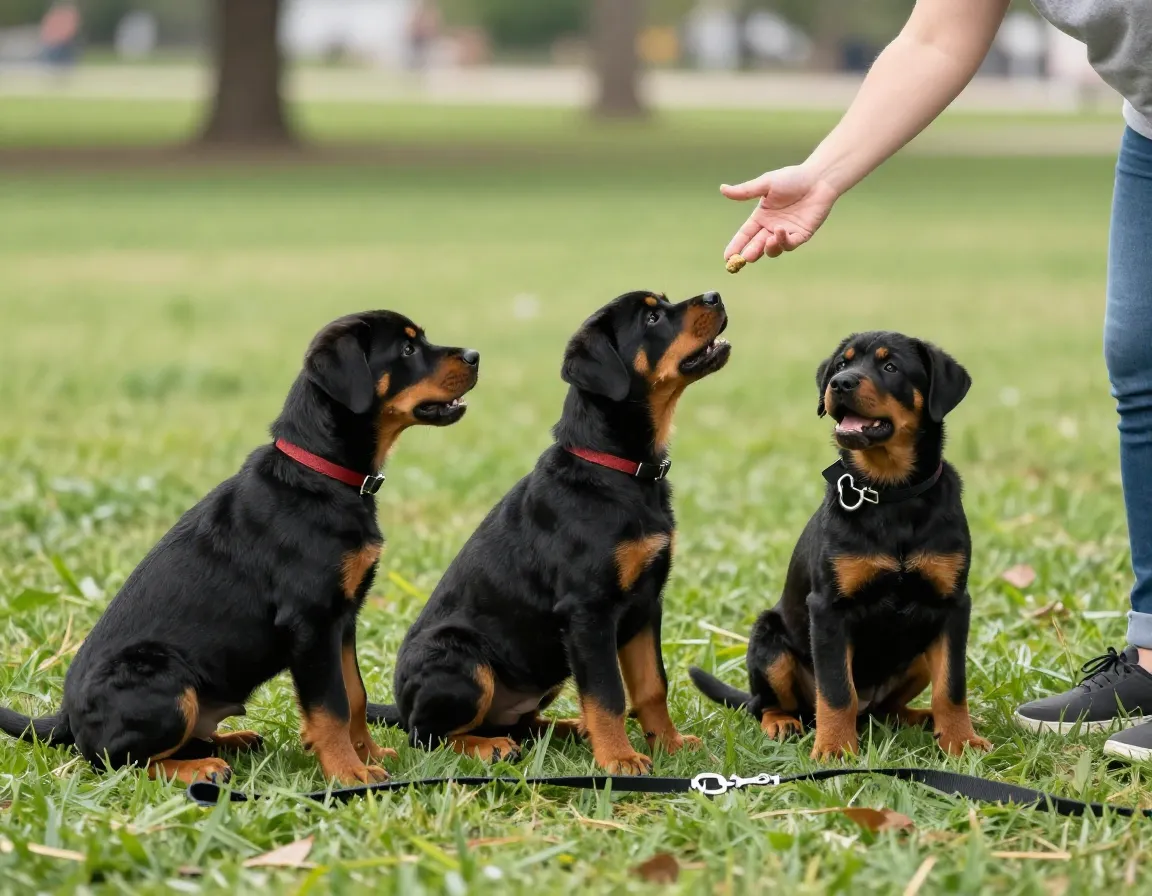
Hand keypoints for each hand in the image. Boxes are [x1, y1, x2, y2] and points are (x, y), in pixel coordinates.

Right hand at [721, 165, 838, 263]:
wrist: (818, 179)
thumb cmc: (792, 178)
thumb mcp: (765, 184)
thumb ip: (745, 191)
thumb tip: (722, 189)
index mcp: (761, 217)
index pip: (745, 235)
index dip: (736, 246)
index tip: (727, 257)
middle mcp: (771, 227)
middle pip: (756, 246)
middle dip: (749, 253)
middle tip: (744, 258)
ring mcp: (786, 233)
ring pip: (773, 249)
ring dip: (767, 249)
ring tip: (766, 241)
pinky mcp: (801, 235)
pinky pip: (790, 244)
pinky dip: (783, 241)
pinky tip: (779, 231)